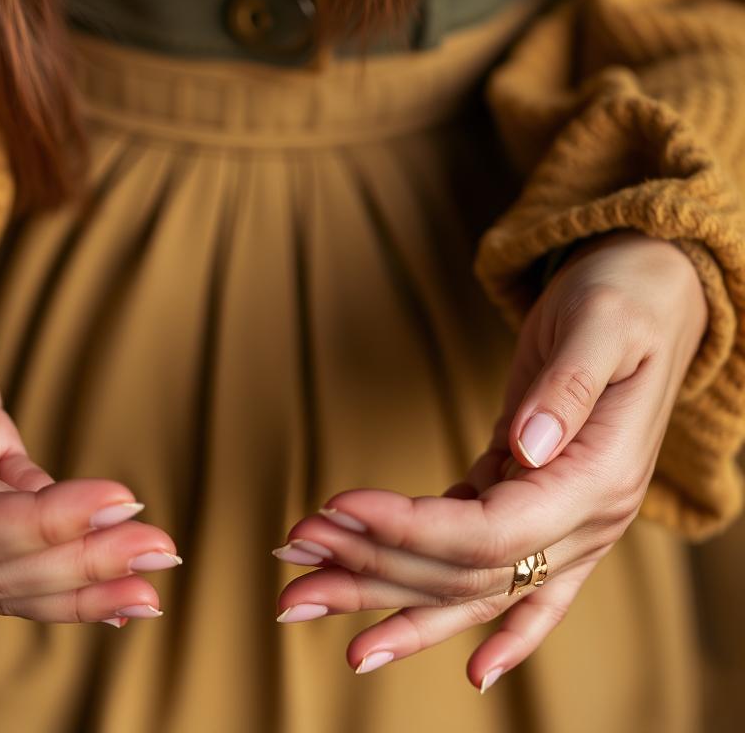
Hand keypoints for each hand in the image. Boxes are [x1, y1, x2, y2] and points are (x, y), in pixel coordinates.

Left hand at [272, 230, 706, 687]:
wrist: (651, 299)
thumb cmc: (626, 300)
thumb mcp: (604, 325)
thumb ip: (570, 385)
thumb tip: (530, 444)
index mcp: (600, 480)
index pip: (494, 531)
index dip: (413, 528)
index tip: (339, 507)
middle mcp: (585, 522)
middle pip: (466, 572)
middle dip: (373, 568)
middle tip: (295, 562)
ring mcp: (563, 526)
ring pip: (467, 585)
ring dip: (384, 595)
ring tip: (305, 601)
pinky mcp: (534, 507)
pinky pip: (494, 577)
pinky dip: (449, 613)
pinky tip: (413, 648)